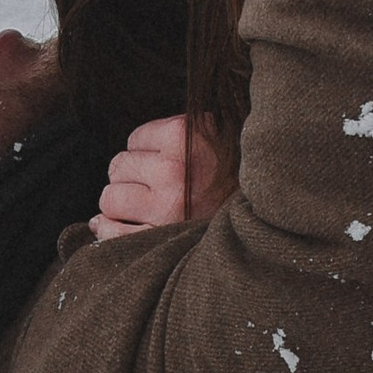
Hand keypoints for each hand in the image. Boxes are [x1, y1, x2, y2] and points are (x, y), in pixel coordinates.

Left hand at [89, 113, 238, 239]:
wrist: (264, 214)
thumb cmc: (234, 176)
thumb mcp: (212, 136)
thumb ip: (176, 134)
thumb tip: (132, 146)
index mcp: (183, 137)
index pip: (134, 139)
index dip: (145, 151)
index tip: (162, 162)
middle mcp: (171, 170)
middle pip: (118, 167)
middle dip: (129, 176)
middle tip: (151, 186)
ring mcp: (164, 207)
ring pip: (110, 198)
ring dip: (119, 202)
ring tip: (140, 206)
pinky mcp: (160, 239)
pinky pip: (112, 232)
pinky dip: (108, 229)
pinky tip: (118, 225)